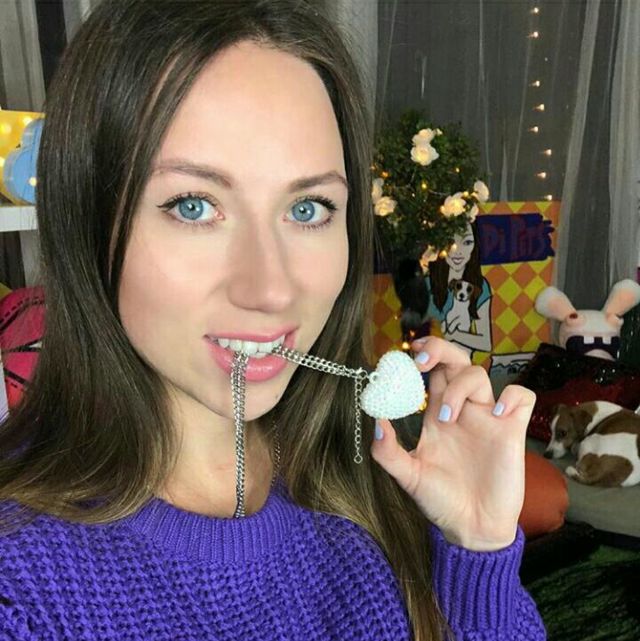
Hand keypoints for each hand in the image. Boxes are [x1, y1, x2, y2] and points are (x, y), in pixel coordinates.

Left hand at [370, 337, 535, 550]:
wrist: (471, 529)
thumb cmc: (441, 501)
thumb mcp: (409, 476)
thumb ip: (388, 452)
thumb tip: (375, 421)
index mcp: (436, 415)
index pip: (431, 372)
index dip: (420, 358)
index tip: (402, 357)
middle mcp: (461, 410)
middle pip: (455, 360)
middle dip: (439, 350)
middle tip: (421, 362)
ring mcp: (487, 419)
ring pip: (481, 375)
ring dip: (461, 386)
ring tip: (448, 418)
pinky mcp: (512, 432)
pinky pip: (522, 398)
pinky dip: (511, 399)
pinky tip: (497, 416)